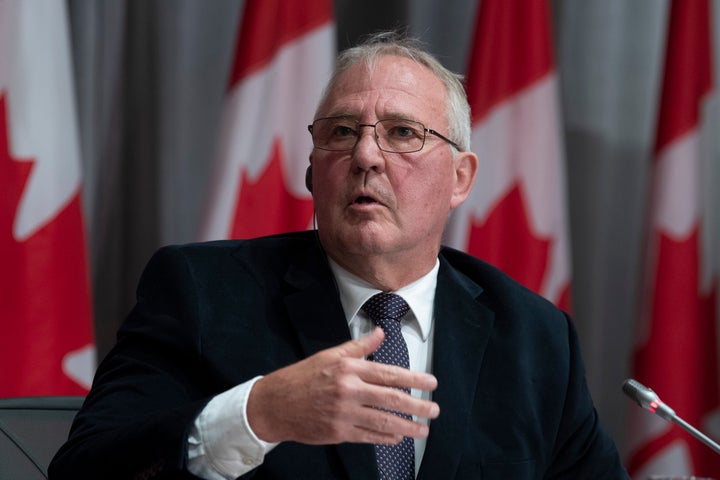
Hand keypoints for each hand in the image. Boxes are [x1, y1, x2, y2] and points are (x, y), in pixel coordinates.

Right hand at [246, 327, 438, 444]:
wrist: (275, 404)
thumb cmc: (302, 377)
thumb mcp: (330, 355)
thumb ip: (358, 347)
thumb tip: (381, 333)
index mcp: (349, 368)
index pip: (389, 373)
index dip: (414, 379)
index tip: (431, 383)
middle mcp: (349, 390)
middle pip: (391, 399)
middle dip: (418, 405)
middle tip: (434, 409)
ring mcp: (344, 413)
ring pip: (383, 422)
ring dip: (408, 427)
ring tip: (424, 430)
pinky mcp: (338, 432)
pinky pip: (369, 436)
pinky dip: (386, 438)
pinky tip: (398, 437)